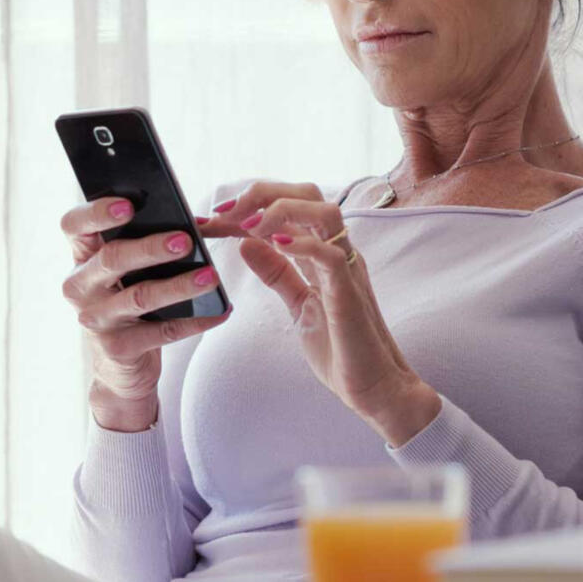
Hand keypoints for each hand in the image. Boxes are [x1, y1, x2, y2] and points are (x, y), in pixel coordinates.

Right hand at [60, 195, 231, 429]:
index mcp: (82, 257)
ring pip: (140, 297)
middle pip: (111, 259)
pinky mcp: (118, 348)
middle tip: (183, 241)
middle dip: (150, 248)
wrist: (120, 367)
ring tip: (210, 276)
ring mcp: (96, 319)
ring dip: (178, 285)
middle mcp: (80, 286)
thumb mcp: (126, 272)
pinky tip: (219, 311)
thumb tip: (193, 221)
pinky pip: (162, 331)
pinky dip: (194, 321)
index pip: (74, 225)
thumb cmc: (128, 304)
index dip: (96, 212)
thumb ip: (145, 242)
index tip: (127, 205)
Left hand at [211, 184, 435, 440]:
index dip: (246, 207)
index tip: (208, 218)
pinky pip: (331, 254)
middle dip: (261, 194)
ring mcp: (346, 268)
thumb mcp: (298, 305)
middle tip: (224, 214)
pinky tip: (276, 245)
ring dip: (281, 210)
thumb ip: (277, 273)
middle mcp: (336, 252)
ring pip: (324, 212)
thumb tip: (245, 244)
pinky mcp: (350, 292)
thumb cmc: (341, 348)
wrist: (373, 388)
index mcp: (322, 252)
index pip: (285, 210)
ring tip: (248, 225)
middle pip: (306, 194)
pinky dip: (303, 243)